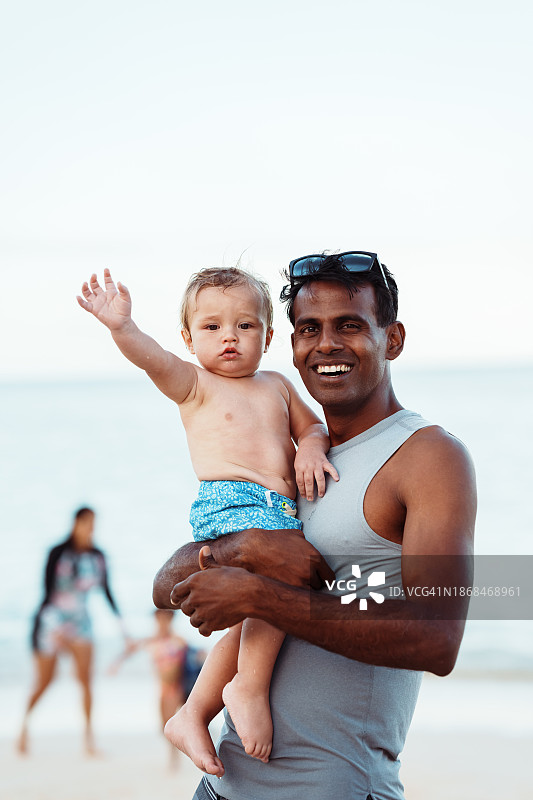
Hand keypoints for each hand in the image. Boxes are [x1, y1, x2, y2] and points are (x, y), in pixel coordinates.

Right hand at [77, 268, 131, 330]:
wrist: (122, 322)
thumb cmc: (125, 310)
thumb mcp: (126, 298)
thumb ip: (124, 289)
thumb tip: (119, 282)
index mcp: (111, 292)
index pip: (107, 281)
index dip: (106, 275)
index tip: (106, 269)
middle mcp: (103, 296)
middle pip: (95, 285)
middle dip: (93, 280)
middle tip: (94, 275)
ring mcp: (98, 302)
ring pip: (88, 293)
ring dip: (85, 288)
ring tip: (85, 283)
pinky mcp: (94, 309)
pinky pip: (85, 305)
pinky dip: (80, 301)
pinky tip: (78, 297)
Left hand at [170, 547, 257, 635]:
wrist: (251, 594)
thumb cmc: (238, 578)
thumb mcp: (221, 568)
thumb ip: (208, 562)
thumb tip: (203, 549)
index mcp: (194, 581)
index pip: (175, 592)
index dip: (175, 596)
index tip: (176, 600)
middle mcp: (194, 597)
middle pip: (184, 608)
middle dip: (191, 608)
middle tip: (201, 607)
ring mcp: (201, 612)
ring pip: (193, 620)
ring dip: (199, 619)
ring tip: (209, 615)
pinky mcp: (210, 624)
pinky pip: (202, 630)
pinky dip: (207, 628)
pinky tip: (213, 624)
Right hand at [219, 528, 334, 588]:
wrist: (252, 551)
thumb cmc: (272, 541)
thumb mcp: (295, 536)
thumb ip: (308, 545)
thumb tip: (311, 549)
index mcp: (314, 557)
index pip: (329, 577)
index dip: (324, 579)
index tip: (321, 580)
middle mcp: (309, 572)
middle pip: (319, 587)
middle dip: (313, 584)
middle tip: (304, 582)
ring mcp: (298, 583)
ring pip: (308, 595)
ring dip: (303, 591)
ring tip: (295, 587)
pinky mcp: (285, 591)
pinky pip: (296, 598)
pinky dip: (293, 597)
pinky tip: (288, 593)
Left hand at [294, 441, 338, 499]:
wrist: (310, 443)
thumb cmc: (303, 456)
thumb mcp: (296, 463)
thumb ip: (298, 474)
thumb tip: (300, 487)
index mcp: (300, 467)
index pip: (300, 482)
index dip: (302, 490)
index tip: (304, 496)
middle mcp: (308, 466)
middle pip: (309, 482)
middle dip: (310, 492)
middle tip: (310, 499)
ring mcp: (317, 464)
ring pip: (319, 478)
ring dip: (320, 488)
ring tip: (321, 495)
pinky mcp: (324, 462)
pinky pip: (330, 468)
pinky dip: (334, 473)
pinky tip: (337, 479)